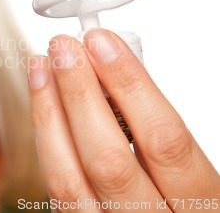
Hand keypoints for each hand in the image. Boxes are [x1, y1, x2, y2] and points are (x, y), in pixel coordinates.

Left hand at [27, 29, 219, 211]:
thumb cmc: (182, 201)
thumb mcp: (190, 170)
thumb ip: (155, 128)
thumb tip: (110, 72)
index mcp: (199, 204)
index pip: (163, 139)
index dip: (129, 85)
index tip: (103, 44)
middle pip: (108, 159)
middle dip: (80, 93)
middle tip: (63, 49)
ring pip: (68, 178)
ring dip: (50, 113)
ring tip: (42, 68)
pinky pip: (55, 188)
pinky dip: (45, 140)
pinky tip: (43, 107)